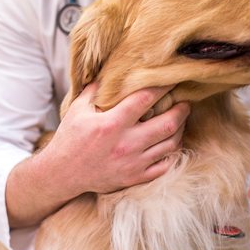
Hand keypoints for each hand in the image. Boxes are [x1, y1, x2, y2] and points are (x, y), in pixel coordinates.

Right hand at [38, 82, 190, 196]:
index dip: (162, 87)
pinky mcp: (134, 177)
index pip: (146, 99)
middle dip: (181, 110)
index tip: (172, 80)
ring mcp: (133, 163)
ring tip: (180, 121)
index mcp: (112, 123)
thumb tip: (109, 72)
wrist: (63, 174)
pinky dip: (172, 154)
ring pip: (170, 145)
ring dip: (179, 131)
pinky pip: (164, 166)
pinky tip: (171, 144)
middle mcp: (126, 144)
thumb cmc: (70, 139)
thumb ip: (95, 90)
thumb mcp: (77, 110)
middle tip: (186, 102)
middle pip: (167, 124)